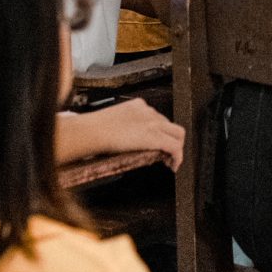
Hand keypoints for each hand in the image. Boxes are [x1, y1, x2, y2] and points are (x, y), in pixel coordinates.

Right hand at [55, 98, 186, 170]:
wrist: (93, 130)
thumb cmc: (95, 129)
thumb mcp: (113, 119)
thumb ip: (123, 124)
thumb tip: (122, 136)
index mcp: (138, 106)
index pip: (157, 116)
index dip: (161, 130)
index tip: (158, 139)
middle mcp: (149, 112)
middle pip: (169, 124)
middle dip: (171, 139)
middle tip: (167, 153)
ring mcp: (154, 123)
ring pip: (177, 133)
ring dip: (175, 147)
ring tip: (170, 160)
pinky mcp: (155, 136)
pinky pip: (175, 146)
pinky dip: (177, 156)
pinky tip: (173, 165)